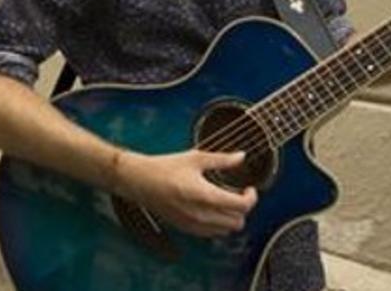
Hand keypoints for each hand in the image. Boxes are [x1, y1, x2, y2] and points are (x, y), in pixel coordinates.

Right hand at [113, 149, 257, 237]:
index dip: (251, 197)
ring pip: (227, 230)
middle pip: (237, 221)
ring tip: (226, 201)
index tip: (249, 188)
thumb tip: (241, 156)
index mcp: (204, 195)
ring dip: (232, 217)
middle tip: (238, 193)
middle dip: (243, 208)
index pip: (241, 206)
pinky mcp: (186, 229)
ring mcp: (193, 224)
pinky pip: (212, 234)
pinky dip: (219, 224)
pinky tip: (213, 209)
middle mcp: (200, 214)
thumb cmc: (164, 167)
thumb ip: (221, 160)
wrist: (139, 181)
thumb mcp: (195, 158)